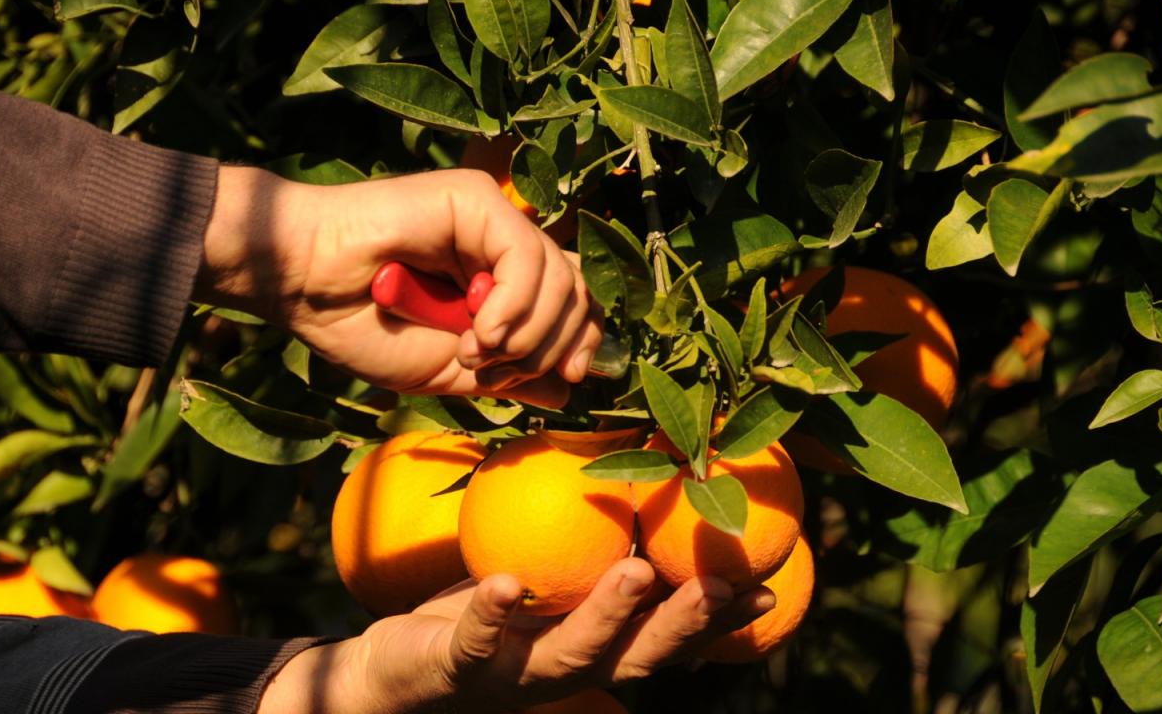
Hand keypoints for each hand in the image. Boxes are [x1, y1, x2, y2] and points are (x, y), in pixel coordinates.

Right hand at [195, 166, 602, 407]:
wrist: (303, 287)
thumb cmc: (361, 327)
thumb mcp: (447, 369)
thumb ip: (509, 374)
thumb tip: (568, 386)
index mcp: (496, 280)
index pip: (571, 302)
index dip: (582, 339)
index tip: (570, 377)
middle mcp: (501, 243)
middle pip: (576, 289)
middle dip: (551, 344)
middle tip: (494, 370)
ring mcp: (490, 217)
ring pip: (559, 276)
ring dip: (525, 333)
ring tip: (474, 352)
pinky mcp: (474, 199)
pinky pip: (526, 256)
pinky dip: (512, 305)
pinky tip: (478, 330)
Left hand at [259, 558, 774, 712]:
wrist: (394, 674)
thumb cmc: (484, 616)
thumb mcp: (546, 580)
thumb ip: (592, 552)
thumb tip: (644, 486)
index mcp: (593, 649)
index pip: (668, 636)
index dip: (718, 619)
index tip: (766, 584)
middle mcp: (565, 671)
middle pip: (637, 654)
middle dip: (682, 621)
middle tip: (720, 580)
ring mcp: (512, 675)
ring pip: (571, 654)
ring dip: (607, 615)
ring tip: (635, 571)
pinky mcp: (457, 668)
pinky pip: (477, 642)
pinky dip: (493, 615)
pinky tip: (507, 583)